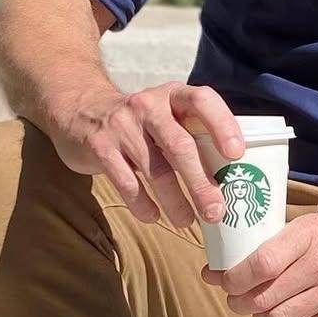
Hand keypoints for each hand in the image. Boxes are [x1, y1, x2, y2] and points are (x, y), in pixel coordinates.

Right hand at [46, 81, 244, 228]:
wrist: (81, 110)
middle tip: (215, 210)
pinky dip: (142, 204)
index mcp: (173, 94)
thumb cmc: (140, 121)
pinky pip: (127, 182)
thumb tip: (231, 173)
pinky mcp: (100, 147)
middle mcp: (149, 105)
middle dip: (200, 182)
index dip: (222, 125)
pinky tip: (154, 216)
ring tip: (187, 221)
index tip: (236, 155)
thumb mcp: (166, 113)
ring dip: (175, 201)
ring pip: (155, 169)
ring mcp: (122, 126)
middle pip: (180, 145)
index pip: (202, 101)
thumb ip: (192, 132)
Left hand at [201, 198, 317, 316]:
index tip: (218, 277)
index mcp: (312, 235)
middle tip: (233, 297)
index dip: (231, 277)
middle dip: (240, 301)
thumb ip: (283, 242)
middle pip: (264, 296)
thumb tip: (236, 260)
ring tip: (256, 307)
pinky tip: (285, 314)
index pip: (259, 263)